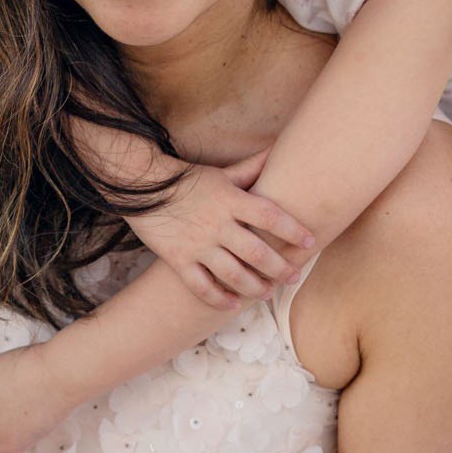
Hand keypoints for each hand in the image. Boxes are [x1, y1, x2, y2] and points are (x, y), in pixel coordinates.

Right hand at [127, 148, 317, 310]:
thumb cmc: (189, 180)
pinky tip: (234, 304)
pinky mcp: (178, 260)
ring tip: (268, 292)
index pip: (269, 216)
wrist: (142, 187)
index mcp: (231, 200)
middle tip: (294, 276)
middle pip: (256, 251)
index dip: (292, 229)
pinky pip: (201, 285)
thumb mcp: (222, 173)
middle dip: (280, 268)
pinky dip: (219, 298)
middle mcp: (217, 223)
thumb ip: (251, 168)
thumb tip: (278, 148)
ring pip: (233, 274)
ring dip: (254, 287)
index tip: (309, 240)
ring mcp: (197, 244)